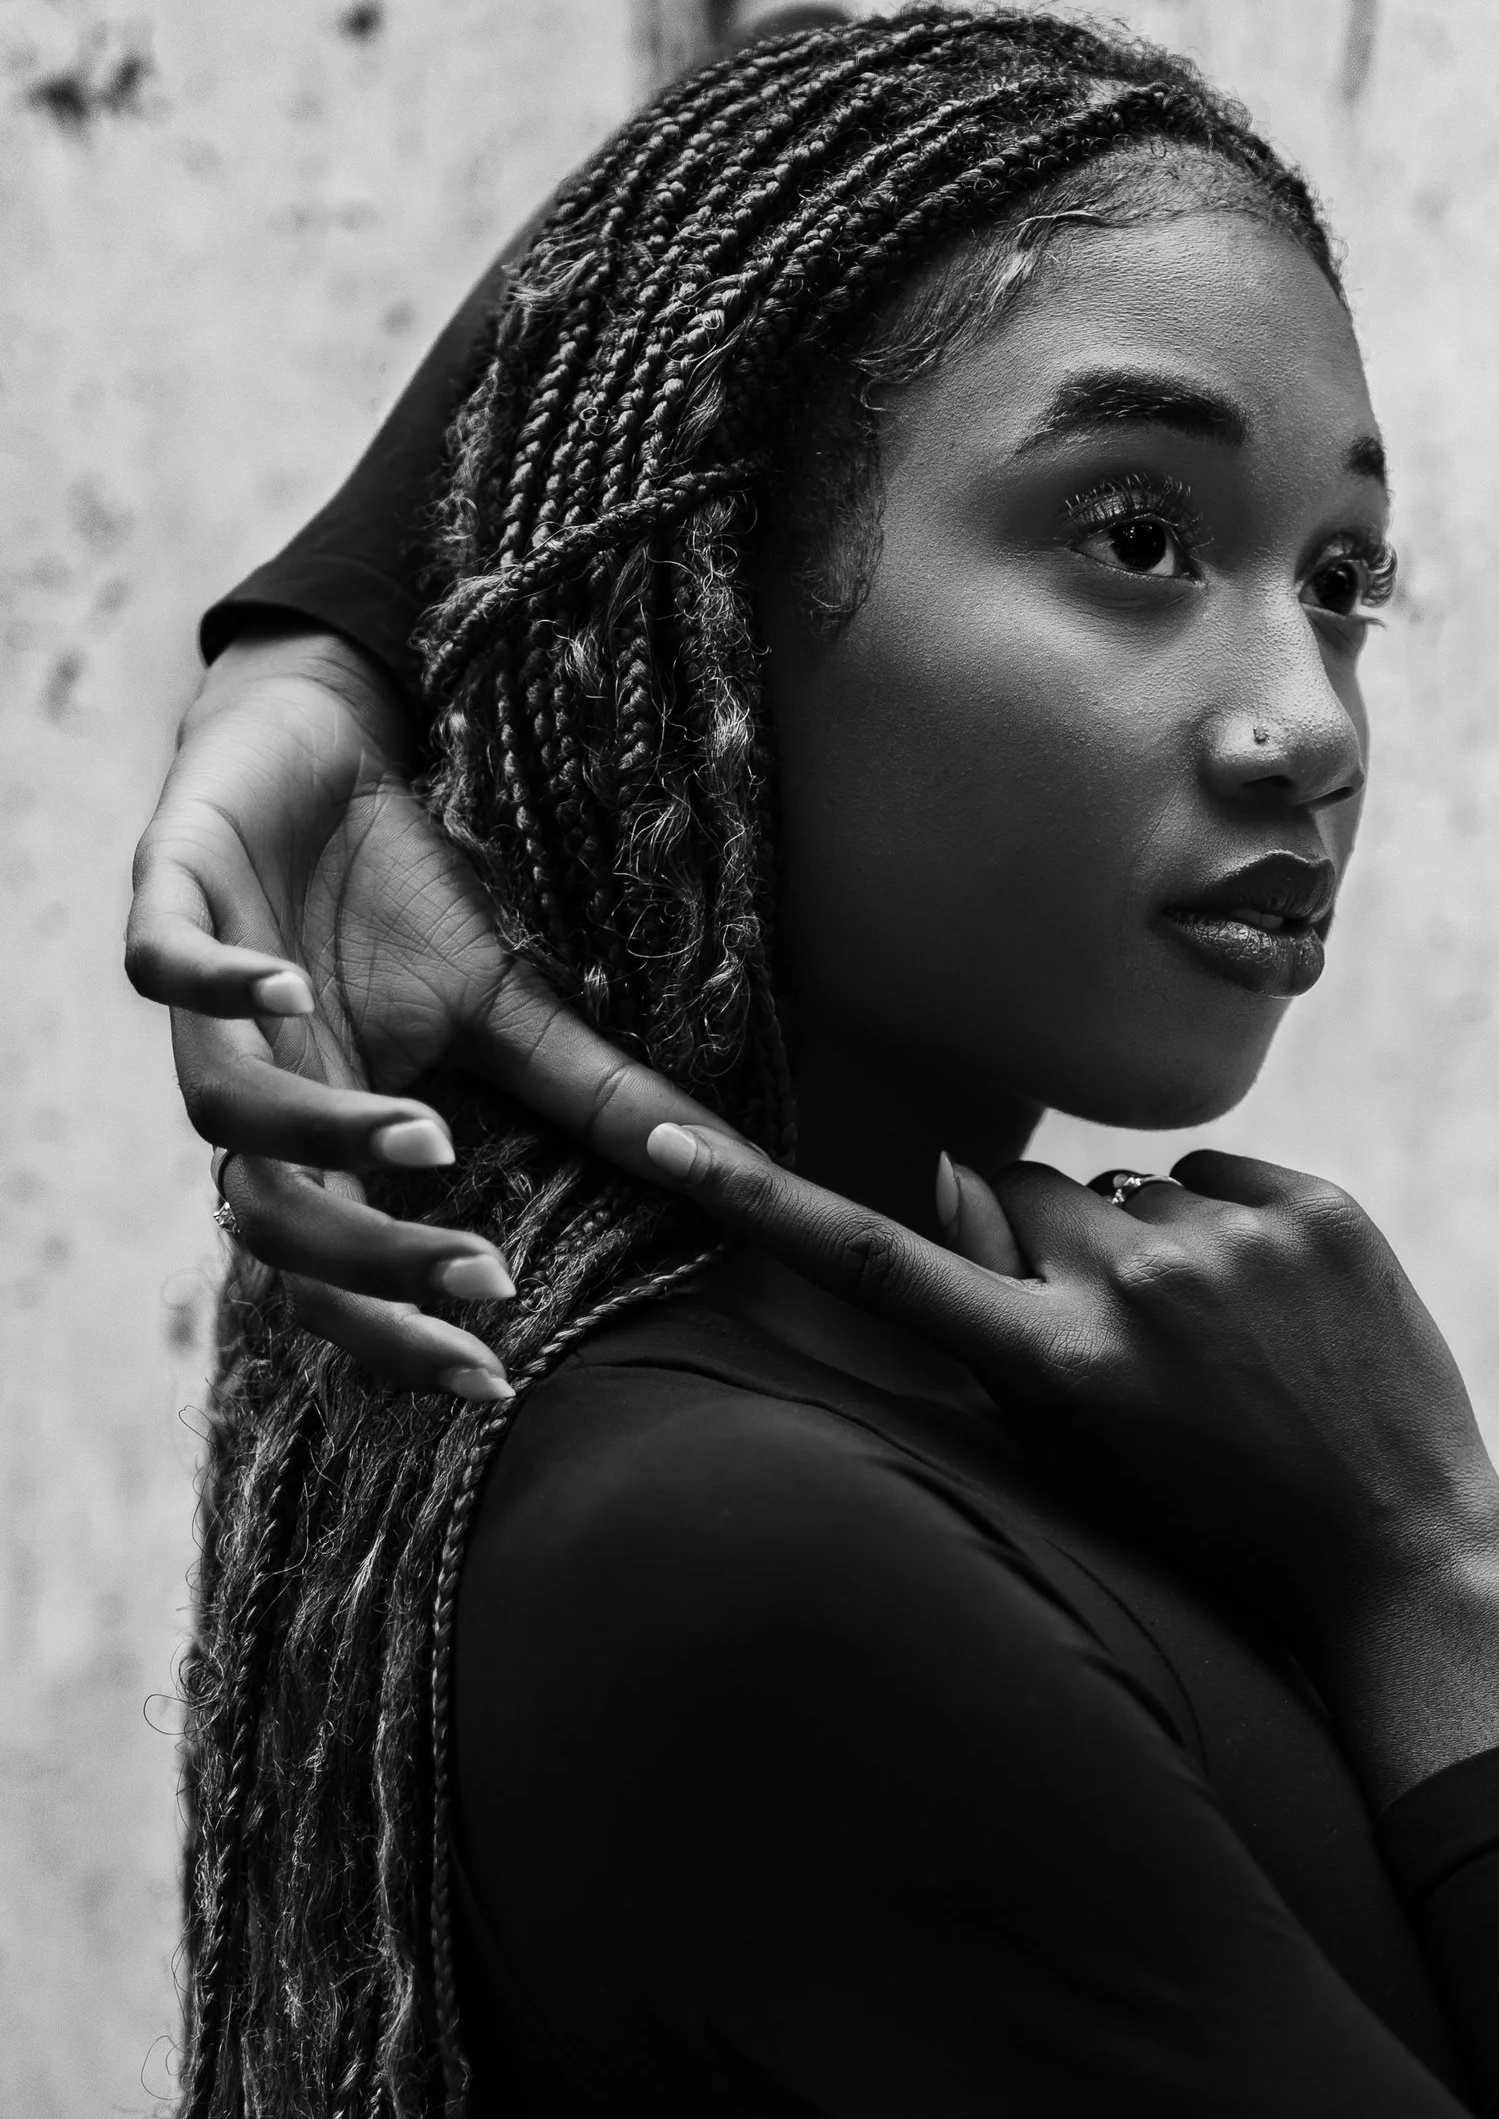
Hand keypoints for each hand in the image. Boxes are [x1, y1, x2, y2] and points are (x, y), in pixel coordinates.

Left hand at [126, 626, 748, 1395]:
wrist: (314, 739)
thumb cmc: (401, 886)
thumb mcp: (511, 1007)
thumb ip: (592, 1100)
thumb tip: (717, 1168)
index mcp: (327, 1132)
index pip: (337, 1275)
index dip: (399, 1337)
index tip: (492, 1379)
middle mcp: (258, 1086)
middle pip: (275, 1225)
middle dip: (373, 1270)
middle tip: (481, 1278)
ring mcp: (208, 1000)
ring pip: (221, 1114)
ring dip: (320, 1137)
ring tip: (426, 1139)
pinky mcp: (172, 895)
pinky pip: (162, 964)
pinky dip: (214, 985)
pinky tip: (286, 990)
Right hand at [648, 1130, 1498, 1799]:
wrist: (1397, 1556)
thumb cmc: (1216, 1529)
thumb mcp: (1083, 1462)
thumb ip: (998, 1335)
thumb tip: (940, 1180)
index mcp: (1059, 1368)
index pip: (877, 1264)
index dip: (755, 1199)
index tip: (656, 1128)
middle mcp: (1136, 1290)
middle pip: (1025, 1193)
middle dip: (1042, 1240)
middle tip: (1110, 1335)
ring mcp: (1238, 1242)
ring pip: (1127, 1191)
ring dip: (1144, 1244)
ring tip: (1212, 1350)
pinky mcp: (1321, 1209)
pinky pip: (1220, 1179)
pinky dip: (1231, 1231)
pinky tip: (1274, 1321)